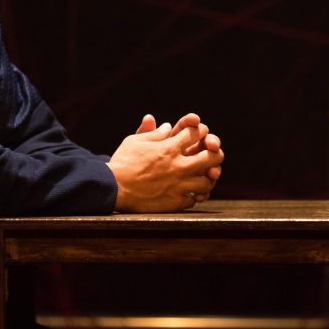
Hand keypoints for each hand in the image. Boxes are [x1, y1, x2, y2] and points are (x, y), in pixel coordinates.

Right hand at [108, 121, 223, 211]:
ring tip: (203, 176)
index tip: (199, 133)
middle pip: (212, 156)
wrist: (113, 188)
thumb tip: (166, 126)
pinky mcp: (175, 202)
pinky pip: (194, 198)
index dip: (201, 130)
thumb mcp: (135, 141)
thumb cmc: (122, 163)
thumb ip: (154, 133)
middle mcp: (178, 166)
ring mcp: (179, 185)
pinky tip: (190, 192)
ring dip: (207, 177)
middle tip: (212, 154)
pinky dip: (194, 195)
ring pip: (208, 181)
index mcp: (169, 148)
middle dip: (215, 152)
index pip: (197, 133)